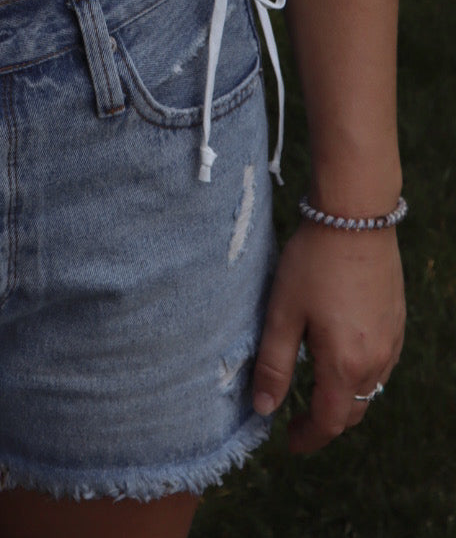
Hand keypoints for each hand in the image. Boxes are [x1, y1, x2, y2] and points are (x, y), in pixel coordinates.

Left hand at [252, 221, 403, 451]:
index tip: (289, 443)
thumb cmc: (312, 263)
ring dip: (344, 397)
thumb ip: (273, 365)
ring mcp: (392, 341)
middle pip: (354, 410)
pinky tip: (340, 356)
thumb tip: (264, 409)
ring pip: (371, 388)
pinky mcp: (397, 321)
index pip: (329, 422)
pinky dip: (360, 374)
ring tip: (315, 389)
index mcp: (345, 364)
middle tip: (298, 418)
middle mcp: (377, 360)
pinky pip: (381, 364)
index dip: (308, 437)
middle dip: (326, 421)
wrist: (355, 218)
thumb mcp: (282, 313)